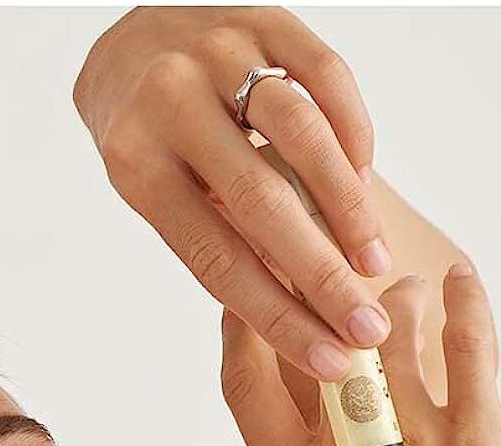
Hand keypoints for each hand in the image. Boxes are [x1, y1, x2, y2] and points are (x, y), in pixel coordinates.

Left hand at [73, 6, 393, 380]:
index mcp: (137, 165)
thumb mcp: (155, 190)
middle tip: (367, 327)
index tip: (325, 357)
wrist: (126, 46)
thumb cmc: (145, 139)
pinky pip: (326, 77)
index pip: (215, 259)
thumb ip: (211, 232)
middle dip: (322, 276)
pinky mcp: (264, 18)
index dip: (276, 315)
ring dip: (347, 208)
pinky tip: (363, 183)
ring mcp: (220, 54)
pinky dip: (353, 135)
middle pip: (261, 204)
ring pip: (302, 135)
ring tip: (374, 262)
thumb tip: (292, 305)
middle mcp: (173, 104)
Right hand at [218, 262, 500, 445]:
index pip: (245, 390)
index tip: (243, 300)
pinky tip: (460, 281)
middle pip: (309, 346)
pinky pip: (469, 350)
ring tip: (398, 286)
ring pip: (388, 332)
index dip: (240, 334)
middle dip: (304, 292)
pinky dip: (465, 306)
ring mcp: (412, 444)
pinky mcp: (482, 440)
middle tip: (309, 258)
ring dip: (390, 299)